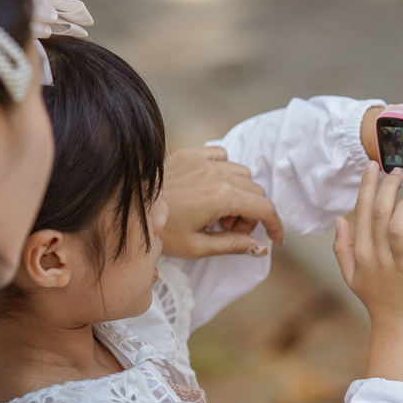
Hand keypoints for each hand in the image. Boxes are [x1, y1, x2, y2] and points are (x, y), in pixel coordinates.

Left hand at [159, 147, 283, 258]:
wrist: (126, 208)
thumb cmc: (160, 231)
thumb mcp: (198, 247)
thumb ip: (233, 245)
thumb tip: (260, 248)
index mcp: (222, 197)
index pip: (265, 208)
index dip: (276, 225)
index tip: (275, 239)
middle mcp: (217, 173)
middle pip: (256, 191)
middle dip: (251, 214)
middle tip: (230, 231)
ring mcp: (203, 160)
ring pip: (242, 173)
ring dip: (240, 194)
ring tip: (217, 213)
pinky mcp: (190, 153)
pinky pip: (222, 156)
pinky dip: (224, 171)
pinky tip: (209, 189)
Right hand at [333, 162, 402, 386]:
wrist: (399, 328)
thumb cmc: (378, 300)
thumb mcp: (352, 276)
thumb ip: (342, 247)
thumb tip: (339, 219)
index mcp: (361, 254)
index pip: (361, 212)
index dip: (367, 186)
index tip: (373, 165)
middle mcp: (377, 258)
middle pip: (378, 214)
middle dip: (387, 188)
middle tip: (398, 171)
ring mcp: (398, 268)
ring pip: (396, 229)